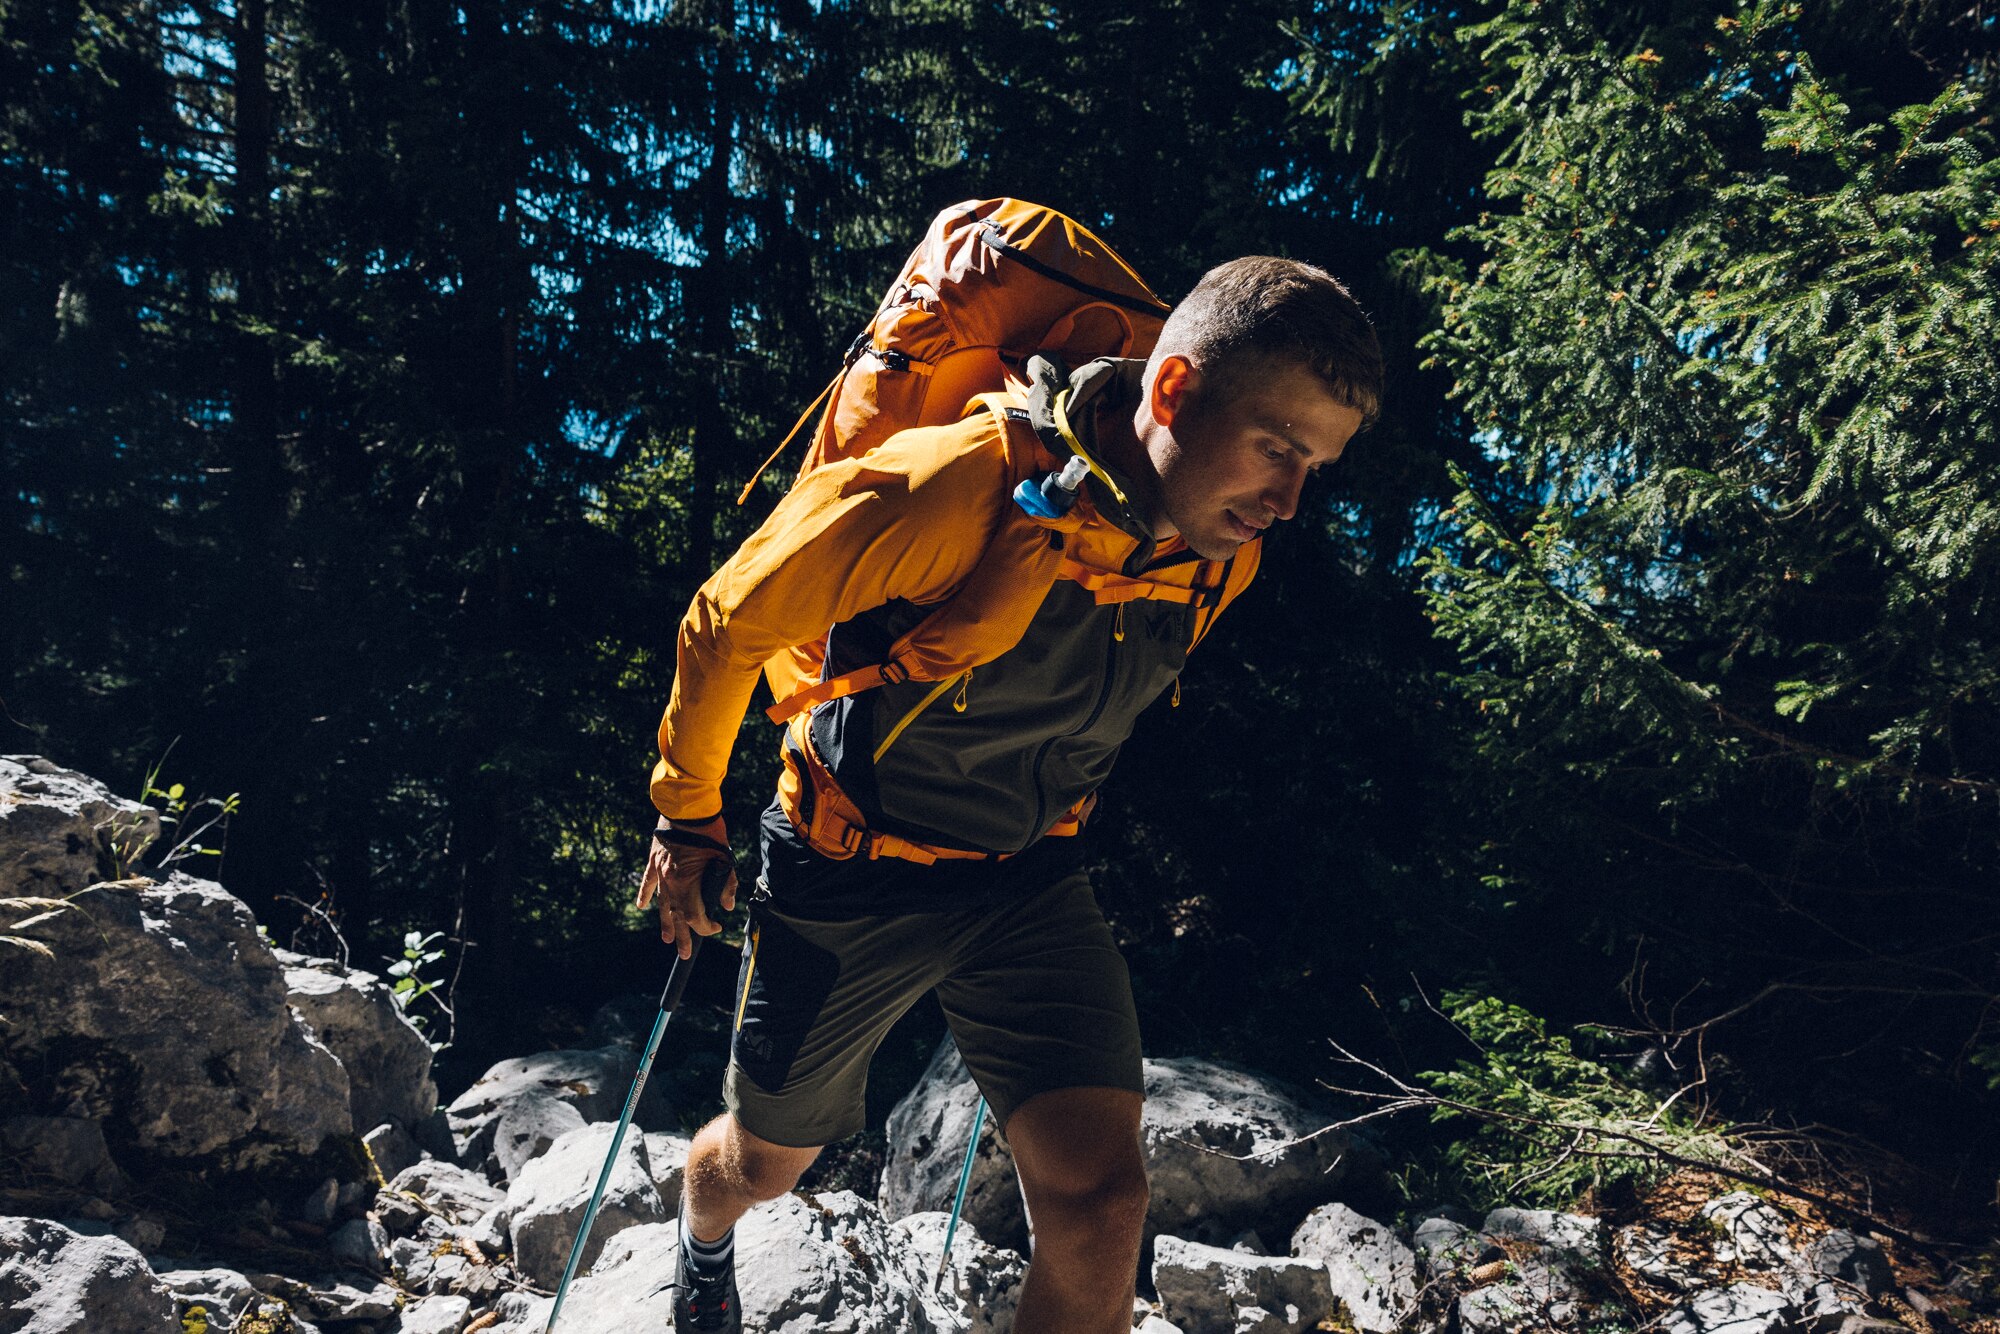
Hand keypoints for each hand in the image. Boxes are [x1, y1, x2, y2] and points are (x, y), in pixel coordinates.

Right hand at [637, 815, 738, 959]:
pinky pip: (647, 882)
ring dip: (665, 922)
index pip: (695, 916)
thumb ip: (727, 885)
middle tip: (685, 953)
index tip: (716, 926)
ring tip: (667, 939)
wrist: (687, 807)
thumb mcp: (725, 859)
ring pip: (661, 904)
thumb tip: (727, 906)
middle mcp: (670, 882)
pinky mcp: (653, 860)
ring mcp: (659, 871)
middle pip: (677, 916)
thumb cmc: (709, 832)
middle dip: (683, 936)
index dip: (706, 926)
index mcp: (687, 883)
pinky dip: (644, 894)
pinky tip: (640, 906)